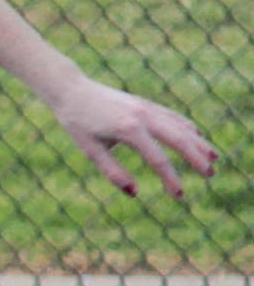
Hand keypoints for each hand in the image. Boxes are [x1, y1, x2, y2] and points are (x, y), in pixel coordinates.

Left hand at [48, 77, 216, 199]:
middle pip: (178, 139)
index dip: (170, 179)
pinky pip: (171, 116)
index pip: (158, 159)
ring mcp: (146, 107)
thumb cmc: (77, 123)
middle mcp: (143, 116)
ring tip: (214, 158)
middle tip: (210, 175)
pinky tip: (196, 135)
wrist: (71, 90)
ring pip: (179, 125)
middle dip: (196, 158)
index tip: (179, 196)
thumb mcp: (90, 151)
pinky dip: (186, 126)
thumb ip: (113, 172)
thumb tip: (135, 193)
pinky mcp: (144, 103)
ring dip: (198, 142)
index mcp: (128, 130)